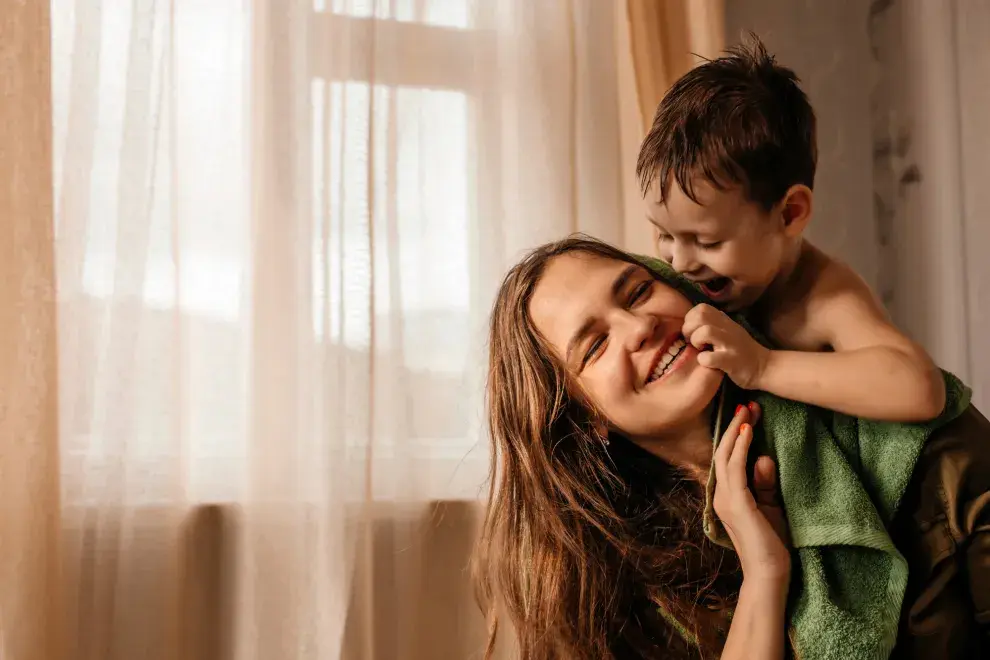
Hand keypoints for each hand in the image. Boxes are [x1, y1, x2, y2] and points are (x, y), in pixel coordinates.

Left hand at [682, 303, 769, 388]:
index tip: (692, 331)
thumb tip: (695, 317)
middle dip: (688, 328)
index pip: (701, 308)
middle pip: (700, 315)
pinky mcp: (731, 361)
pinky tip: (707, 362)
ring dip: (696, 340)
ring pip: (705, 331)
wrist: (764, 367)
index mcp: (725, 321)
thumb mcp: (730, 330)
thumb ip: (715, 322)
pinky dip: (703, 360)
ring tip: (700, 349)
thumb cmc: (743, 350)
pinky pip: (709, 357)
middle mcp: (727, 328)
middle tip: (691, 341)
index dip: (690, 318)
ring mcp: (730, 344)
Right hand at [713, 402, 790, 581]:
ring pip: (725, 455)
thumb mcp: (770, 506)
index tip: (748, 415)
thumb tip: (762, 457)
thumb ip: (764, 483)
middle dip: (734, 426)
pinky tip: (747, 432)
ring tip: (747, 410)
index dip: (735, 435)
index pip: (728, 458)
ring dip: (736, 430)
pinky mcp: (736, 502)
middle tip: (747, 404)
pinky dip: (740, 447)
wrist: (769, 573)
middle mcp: (720, 495)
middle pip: (723, 451)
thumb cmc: (772, 543)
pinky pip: (735, 467)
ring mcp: (725, 498)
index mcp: (727, 496)